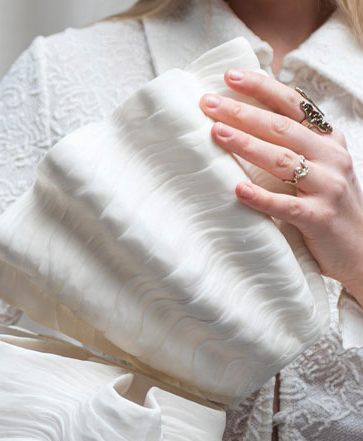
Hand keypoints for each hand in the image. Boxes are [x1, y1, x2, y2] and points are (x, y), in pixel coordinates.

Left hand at [199, 69, 362, 304]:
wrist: (360, 248)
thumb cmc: (327, 205)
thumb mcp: (319, 166)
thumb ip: (293, 145)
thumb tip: (249, 120)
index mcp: (327, 140)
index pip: (293, 105)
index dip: (262, 88)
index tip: (229, 76)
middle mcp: (330, 157)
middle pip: (281, 128)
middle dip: (242, 112)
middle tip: (208, 104)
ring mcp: (326, 186)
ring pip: (282, 160)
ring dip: (247, 145)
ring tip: (217, 134)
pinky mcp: (318, 217)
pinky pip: (286, 205)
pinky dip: (260, 197)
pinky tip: (237, 190)